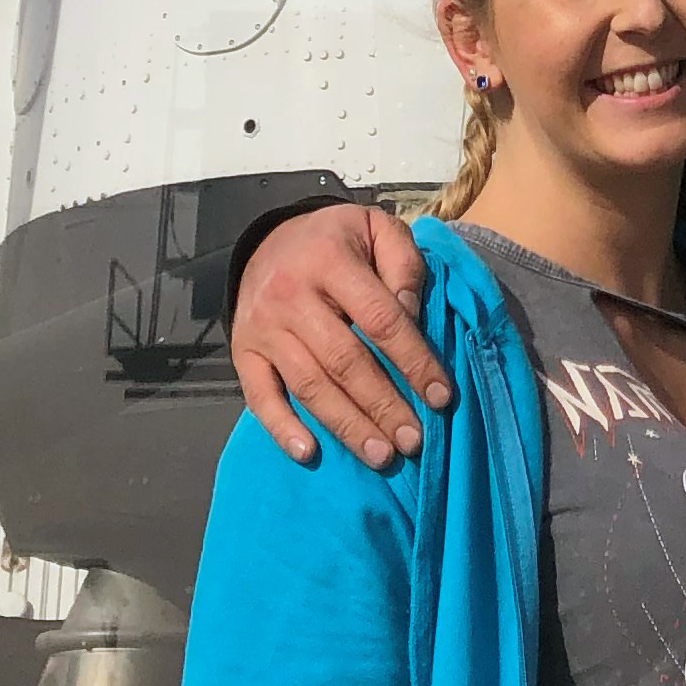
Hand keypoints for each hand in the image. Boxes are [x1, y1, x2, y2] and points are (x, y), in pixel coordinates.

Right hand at [229, 201, 450, 470]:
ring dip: (347, 426)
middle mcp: (291, 295)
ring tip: (381, 456)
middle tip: (414, 441)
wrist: (269, 239)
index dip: (414, 360)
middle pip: (344, 361)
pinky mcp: (243, 351)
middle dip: (383, 405)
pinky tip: (309, 454)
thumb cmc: (337, 241)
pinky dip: (282, 428)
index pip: (380, 320)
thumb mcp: (377, 229)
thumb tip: (411, 310)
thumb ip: (403, 263)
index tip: (441, 397)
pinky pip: (260, 396)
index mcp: (330, 260)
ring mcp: (264, 327)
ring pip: (309, 385)